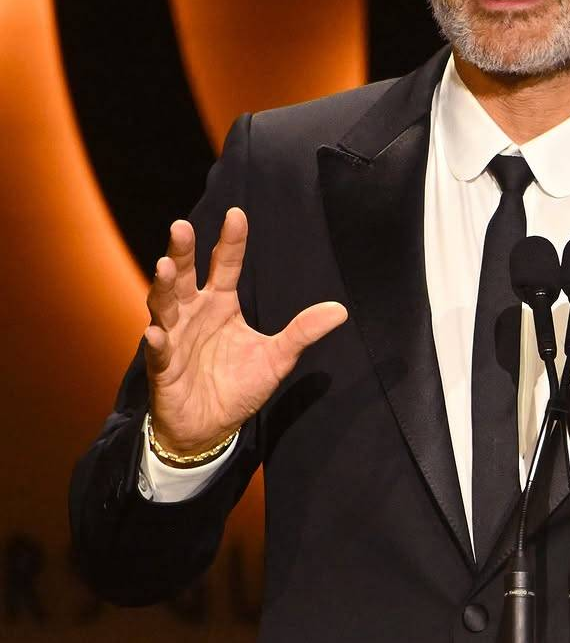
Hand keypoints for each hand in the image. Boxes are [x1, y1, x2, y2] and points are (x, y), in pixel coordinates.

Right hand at [144, 207, 347, 454]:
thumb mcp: (278, 357)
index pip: (226, 264)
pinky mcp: (163, 368)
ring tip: (165, 267)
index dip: (231, 241)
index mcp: (221, 304)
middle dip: (182, 252)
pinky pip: (158, 352)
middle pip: (185, 276)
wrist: (211, 428)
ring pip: (164, 306)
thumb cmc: (238, 386)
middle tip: (182, 226)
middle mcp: (194, 313)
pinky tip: (157, 333)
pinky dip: (157, 342)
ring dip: (163, 287)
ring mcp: (175, 338)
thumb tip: (340, 310)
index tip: (236, 214)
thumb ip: (302, 332)